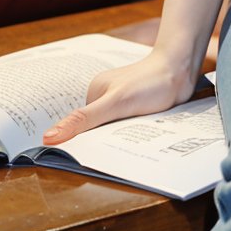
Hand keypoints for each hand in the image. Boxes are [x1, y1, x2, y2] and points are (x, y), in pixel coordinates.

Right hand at [41, 48, 197, 144]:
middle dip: (108, 143)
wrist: (182, 69)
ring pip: (116, 132)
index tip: (93, 160)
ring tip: (135, 141)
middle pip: (99, 132)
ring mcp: (121, 103)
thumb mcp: (115, 103)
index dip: (85, 146)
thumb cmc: (151, 81)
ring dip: (124, 140)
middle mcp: (105, 97)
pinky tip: (144, 136)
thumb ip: (83, 120)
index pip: (81, 128)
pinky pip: (130, 128)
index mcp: (93, 94)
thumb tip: (48, 138)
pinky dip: (135, 135)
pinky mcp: (137, 108)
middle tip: (122, 148)